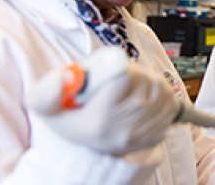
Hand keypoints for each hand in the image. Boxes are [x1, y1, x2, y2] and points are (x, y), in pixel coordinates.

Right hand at [26, 46, 179, 154]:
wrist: (83, 147)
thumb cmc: (66, 120)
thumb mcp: (44, 107)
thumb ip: (46, 91)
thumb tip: (63, 77)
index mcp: (98, 122)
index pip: (124, 77)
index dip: (118, 67)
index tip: (110, 71)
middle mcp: (123, 131)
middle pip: (146, 81)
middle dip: (135, 71)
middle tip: (121, 76)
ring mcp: (142, 135)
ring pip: (161, 89)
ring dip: (149, 80)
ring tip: (131, 86)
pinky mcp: (155, 136)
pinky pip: (169, 103)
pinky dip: (161, 95)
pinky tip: (144, 98)